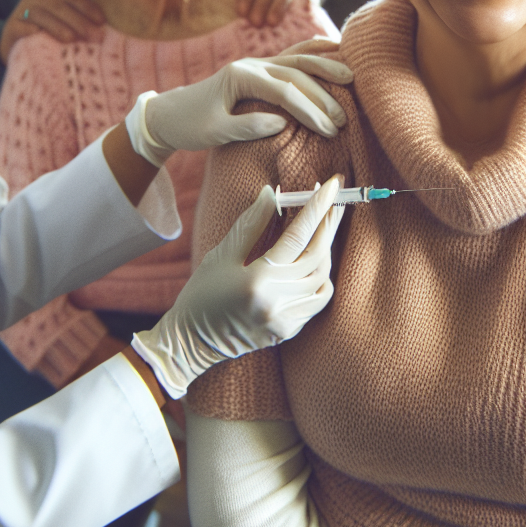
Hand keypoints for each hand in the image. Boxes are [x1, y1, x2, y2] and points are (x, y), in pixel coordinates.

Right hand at [0, 0, 105, 62]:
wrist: (15, 43)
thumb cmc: (47, 32)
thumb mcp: (62, 20)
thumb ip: (79, 17)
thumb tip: (103, 26)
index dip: (88, 8)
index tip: (102, 22)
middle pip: (59, 6)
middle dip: (79, 21)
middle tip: (94, 36)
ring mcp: (21, 11)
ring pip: (40, 15)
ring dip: (57, 26)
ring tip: (72, 39)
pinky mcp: (10, 27)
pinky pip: (20, 27)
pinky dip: (30, 31)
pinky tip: (39, 37)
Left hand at [125, 54, 352, 165]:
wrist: (170, 114)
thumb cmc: (190, 125)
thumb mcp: (213, 132)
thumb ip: (246, 126)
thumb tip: (281, 122)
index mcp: (240, 76)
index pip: (284, 91)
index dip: (309, 110)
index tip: (329, 130)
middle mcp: (251, 64)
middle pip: (296, 74)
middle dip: (323, 96)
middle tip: (344, 119)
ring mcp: (257, 64)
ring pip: (297, 59)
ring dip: (324, 67)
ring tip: (351, 76)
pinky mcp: (260, 70)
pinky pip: (291, 56)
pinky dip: (311, 52)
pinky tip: (331, 47)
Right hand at [131, 177, 345, 397]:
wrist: (191, 342)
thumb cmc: (202, 294)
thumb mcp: (221, 255)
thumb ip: (250, 224)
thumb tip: (272, 193)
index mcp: (257, 280)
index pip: (297, 237)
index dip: (317, 207)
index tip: (332, 184)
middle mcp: (276, 302)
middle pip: (317, 256)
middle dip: (328, 224)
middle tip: (334, 202)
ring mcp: (285, 320)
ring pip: (323, 279)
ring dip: (325, 251)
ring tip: (320, 230)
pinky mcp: (289, 331)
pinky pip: (317, 300)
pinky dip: (319, 278)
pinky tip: (312, 263)